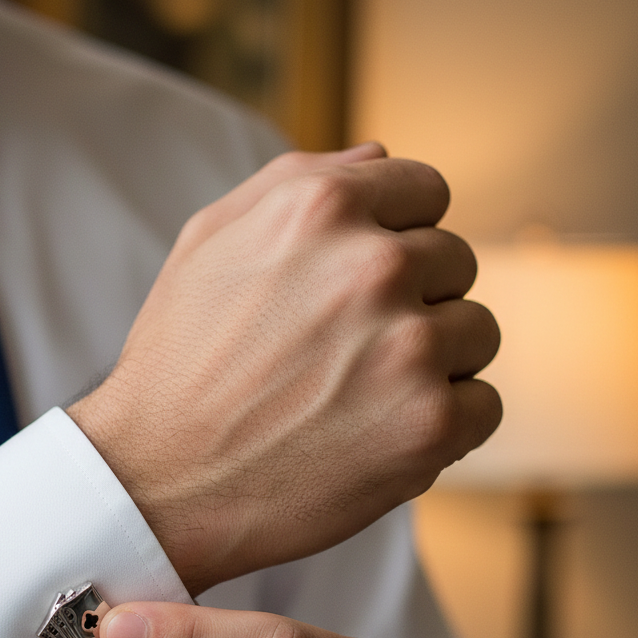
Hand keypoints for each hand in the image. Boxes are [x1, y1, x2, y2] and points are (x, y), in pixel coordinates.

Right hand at [69, 145, 499, 595]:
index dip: (399, 235)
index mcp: (320, 208)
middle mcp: (373, 266)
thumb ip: (294, 182)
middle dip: (413, 300)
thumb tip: (381, 156)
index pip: (426, 191)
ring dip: (431, 363)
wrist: (155, 481)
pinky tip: (377, 435)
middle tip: (345, 349)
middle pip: (456, 262)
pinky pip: (483, 405)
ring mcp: (408, 347)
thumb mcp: (207, 243)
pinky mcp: (429, 426)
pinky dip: (442, 424)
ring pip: (476, 333)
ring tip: (357, 394)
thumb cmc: (178, 364)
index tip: (365, 281)